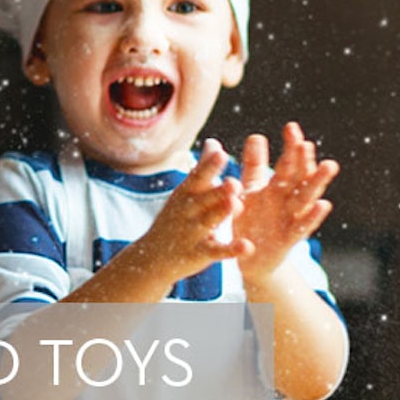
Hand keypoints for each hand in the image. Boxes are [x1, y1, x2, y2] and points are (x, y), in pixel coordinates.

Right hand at [139, 139, 249, 281]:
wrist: (151, 257)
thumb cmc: (175, 219)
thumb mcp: (185, 193)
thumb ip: (203, 169)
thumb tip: (214, 142)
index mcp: (186, 193)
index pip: (198, 177)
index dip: (209, 166)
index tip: (220, 153)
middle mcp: (188, 211)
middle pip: (204, 198)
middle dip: (218, 190)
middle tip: (234, 181)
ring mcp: (192, 233)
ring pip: (209, 221)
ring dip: (222, 213)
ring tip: (236, 204)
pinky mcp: (200, 253)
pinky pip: (217, 251)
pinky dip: (232, 249)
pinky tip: (247, 246)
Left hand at [233, 122, 338, 281]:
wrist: (249, 257)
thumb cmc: (252, 220)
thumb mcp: (249, 191)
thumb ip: (253, 167)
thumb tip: (257, 135)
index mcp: (277, 188)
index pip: (287, 164)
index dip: (290, 147)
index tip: (291, 127)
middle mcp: (288, 201)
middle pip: (299, 178)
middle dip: (304, 161)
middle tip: (306, 143)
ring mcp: (291, 219)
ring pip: (307, 199)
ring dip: (318, 182)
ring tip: (329, 165)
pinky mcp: (289, 239)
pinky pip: (302, 227)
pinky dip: (313, 216)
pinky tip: (324, 204)